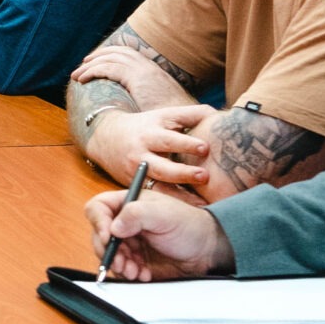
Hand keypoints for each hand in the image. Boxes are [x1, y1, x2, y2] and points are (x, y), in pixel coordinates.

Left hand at [72, 44, 192, 111]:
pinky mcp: (138, 77)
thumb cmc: (172, 122)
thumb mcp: (157, 108)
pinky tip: (83, 80)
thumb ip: (144, 103)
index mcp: (153, 71)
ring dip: (91, 65)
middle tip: (84, 64)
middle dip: (98, 56)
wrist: (187, 124)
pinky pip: (109, 68)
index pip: (129, 54)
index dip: (111, 56)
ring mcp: (144, 70)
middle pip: (118, 52)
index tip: (96, 63)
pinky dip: (93, 71)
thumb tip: (130, 109)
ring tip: (77, 75)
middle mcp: (148, 66)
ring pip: (110, 58)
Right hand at [83, 104, 216, 192]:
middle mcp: (142, 153)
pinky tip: (190, 209)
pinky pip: (155, 196)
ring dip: (180, 195)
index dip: (187, 143)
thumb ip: (191, 115)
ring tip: (201, 202)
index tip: (205, 148)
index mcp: (151, 133)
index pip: (170, 139)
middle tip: (204, 176)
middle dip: (183, 172)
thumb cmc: (146, 126)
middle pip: (162, 166)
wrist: (106, 139)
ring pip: (158, 186)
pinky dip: (172, 202)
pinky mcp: (136, 185)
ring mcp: (138, 172)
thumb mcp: (163, 115)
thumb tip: (218, 115)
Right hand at [84, 188, 233, 280]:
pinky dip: (129, 274)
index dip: (99, 222)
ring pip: (108, 255)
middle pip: (100, 235)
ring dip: (119, 265)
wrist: (206, 251)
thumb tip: (113, 227)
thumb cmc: (190, 226)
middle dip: (109, 251)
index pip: (99, 208)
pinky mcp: (134, 260)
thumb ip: (137, 214)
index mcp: (128, 204)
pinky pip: (121, 269)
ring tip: (135, 271)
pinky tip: (144, 274)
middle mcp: (125, 222)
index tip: (109, 238)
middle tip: (121, 262)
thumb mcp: (165, 214)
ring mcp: (128, 242)